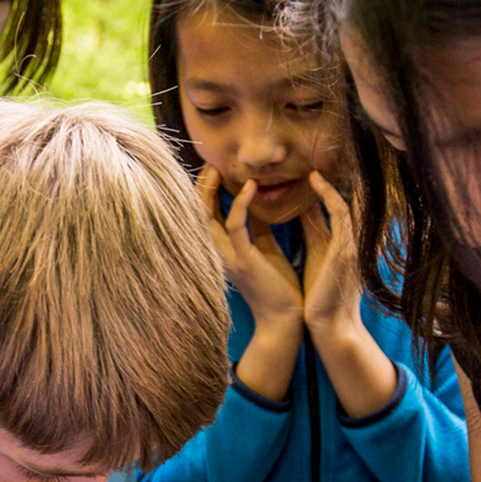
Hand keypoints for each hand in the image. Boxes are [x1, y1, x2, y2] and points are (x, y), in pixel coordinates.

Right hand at [198, 166, 301, 327]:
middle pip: (196, 213)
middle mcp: (218, 252)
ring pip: (207, 217)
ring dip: (210, 190)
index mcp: (222, 250)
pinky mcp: (243, 259)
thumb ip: (257, 227)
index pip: (204, 215)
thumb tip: (256, 201)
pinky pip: (235, 225)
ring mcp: (228, 256)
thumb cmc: (277, 286)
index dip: (205, 191)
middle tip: (211, 163)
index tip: (214, 169)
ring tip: (218, 169)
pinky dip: (241, 203)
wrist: (284, 318)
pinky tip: (250, 186)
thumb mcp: (264, 248)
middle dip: (201, 186)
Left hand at [298, 172, 364, 335]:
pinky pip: (341, 214)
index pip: (340, 206)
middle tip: (320, 155)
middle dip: (335, 179)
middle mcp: (353, 240)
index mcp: (345, 241)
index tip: (313, 171)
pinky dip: (329, 196)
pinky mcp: (347, 250)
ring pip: (347, 202)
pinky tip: (316, 180)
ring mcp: (354, 244)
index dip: (327, 187)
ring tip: (318, 160)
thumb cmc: (320, 294)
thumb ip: (314, 228)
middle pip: (349, 200)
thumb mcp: (317, 254)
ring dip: (331, 182)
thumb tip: (305, 206)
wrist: (330, 326)